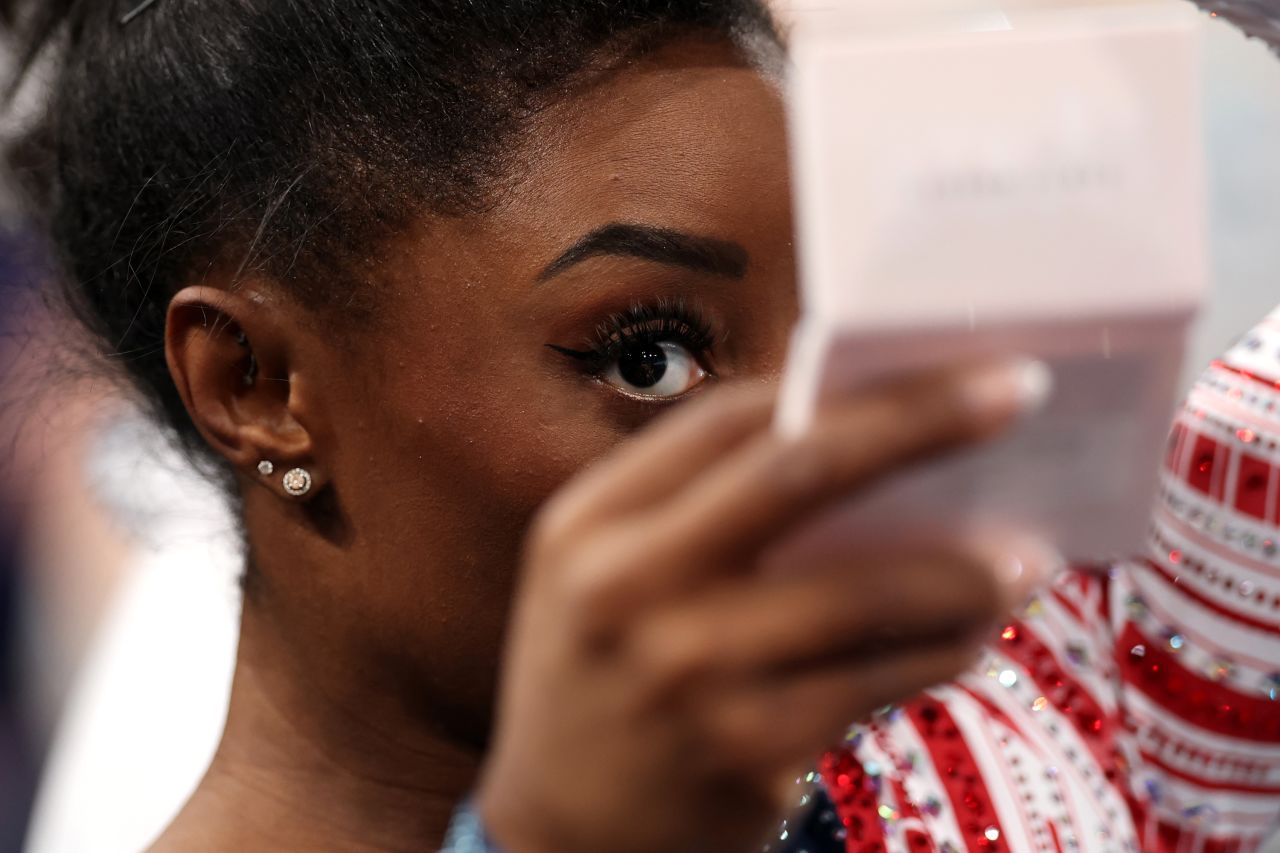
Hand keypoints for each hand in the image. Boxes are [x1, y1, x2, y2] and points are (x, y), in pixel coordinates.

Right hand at [477, 360, 1056, 852]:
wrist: (562, 835)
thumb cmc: (601, 680)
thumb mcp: (608, 577)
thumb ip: (701, 511)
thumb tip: (866, 441)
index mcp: (589, 521)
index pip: (727, 420)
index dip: (839, 382)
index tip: (932, 362)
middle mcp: (626, 585)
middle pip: (796, 472)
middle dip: (919, 420)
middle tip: (1018, 391)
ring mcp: (685, 672)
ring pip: (860, 593)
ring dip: (964, 567)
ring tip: (1030, 553)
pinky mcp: (742, 751)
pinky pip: (873, 684)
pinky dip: (940, 651)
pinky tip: (973, 634)